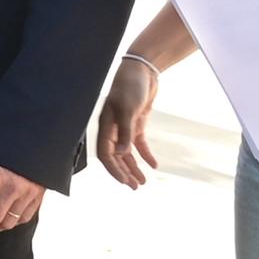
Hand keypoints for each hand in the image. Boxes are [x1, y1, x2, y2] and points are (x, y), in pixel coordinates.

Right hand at [94, 54, 160, 189]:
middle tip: (135, 187)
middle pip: (116, 157)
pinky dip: (145, 154)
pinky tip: (153, 165)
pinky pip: (139, 143)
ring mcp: (125, 126)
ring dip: (134, 167)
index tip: (125, 182)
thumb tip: (123, 153)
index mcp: (106, 126)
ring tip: (143, 182)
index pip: (106, 154)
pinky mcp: (136, 123)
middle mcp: (113, 129)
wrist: (141, 71)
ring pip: (127, 153)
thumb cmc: (130, 87)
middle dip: (125, 173)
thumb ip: (125, 132)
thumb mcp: (128, 109)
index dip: (114, 169)